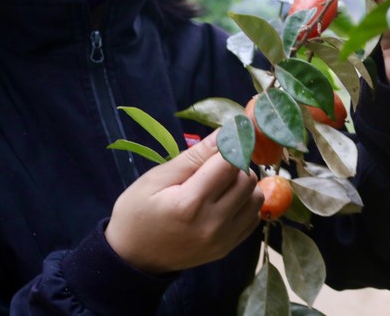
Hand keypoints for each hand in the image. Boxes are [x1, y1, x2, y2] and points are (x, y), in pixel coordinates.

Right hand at [104, 131, 263, 273]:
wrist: (132, 257)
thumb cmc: (137, 211)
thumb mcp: (157, 177)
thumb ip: (194, 156)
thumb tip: (226, 132)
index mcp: (190, 203)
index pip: (230, 163)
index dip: (230, 145)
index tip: (224, 139)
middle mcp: (213, 224)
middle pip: (247, 179)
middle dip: (236, 164)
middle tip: (215, 164)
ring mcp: (223, 239)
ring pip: (256, 197)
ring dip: (244, 184)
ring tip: (220, 183)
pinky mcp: (228, 248)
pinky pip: (253, 217)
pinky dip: (245, 203)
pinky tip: (225, 200)